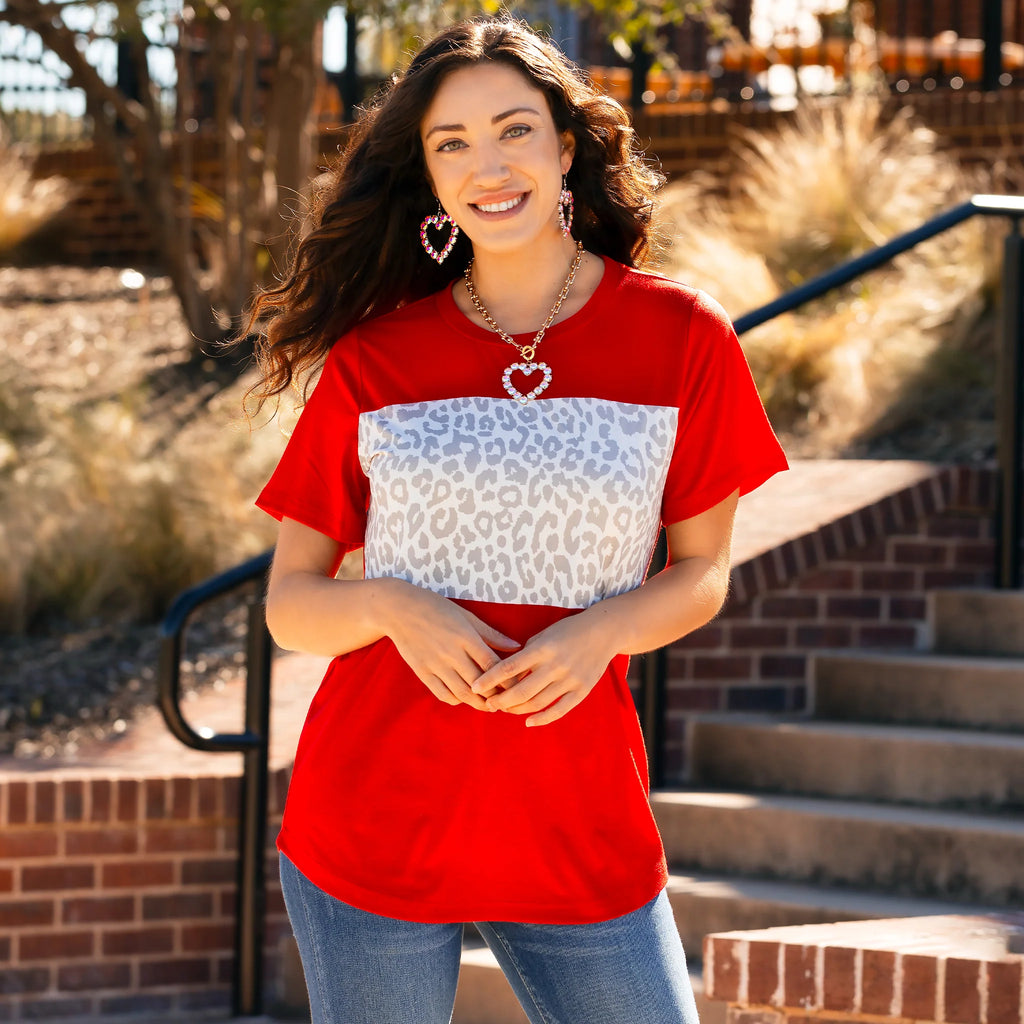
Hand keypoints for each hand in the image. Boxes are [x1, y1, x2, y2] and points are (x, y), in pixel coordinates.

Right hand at [384, 580, 519, 710]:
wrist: (399, 610)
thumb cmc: (437, 608)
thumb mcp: (467, 616)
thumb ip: (491, 634)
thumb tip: (516, 646)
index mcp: (466, 637)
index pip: (492, 665)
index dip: (507, 679)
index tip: (516, 686)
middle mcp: (451, 653)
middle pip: (479, 684)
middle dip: (496, 697)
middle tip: (506, 702)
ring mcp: (435, 665)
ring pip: (462, 693)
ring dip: (478, 704)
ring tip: (489, 706)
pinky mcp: (422, 672)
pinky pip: (443, 694)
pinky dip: (456, 700)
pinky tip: (464, 699)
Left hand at [469, 612, 616, 726]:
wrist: (603, 632)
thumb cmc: (567, 631)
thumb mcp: (543, 635)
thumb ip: (525, 654)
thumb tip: (504, 673)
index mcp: (542, 649)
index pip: (509, 668)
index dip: (489, 679)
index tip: (475, 687)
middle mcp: (555, 665)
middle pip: (521, 691)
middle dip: (500, 700)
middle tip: (489, 703)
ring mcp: (570, 680)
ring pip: (537, 703)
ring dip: (517, 710)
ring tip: (505, 709)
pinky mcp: (582, 690)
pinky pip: (559, 710)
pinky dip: (542, 719)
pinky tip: (528, 722)